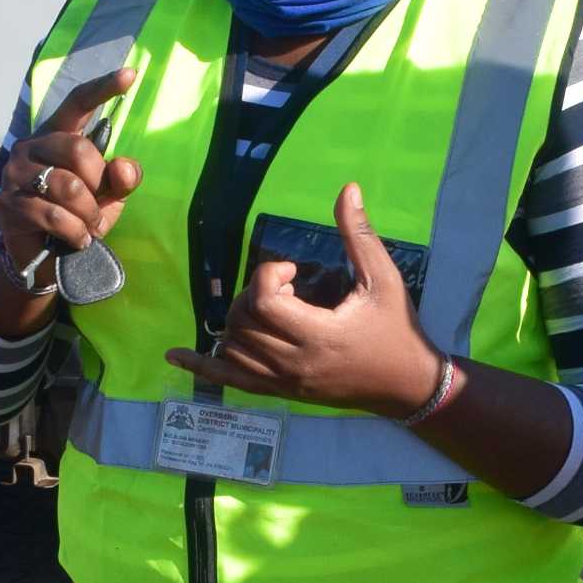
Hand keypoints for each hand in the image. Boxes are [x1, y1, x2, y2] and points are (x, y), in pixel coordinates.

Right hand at [0, 65, 139, 316]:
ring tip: (89, 227)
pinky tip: (77, 239)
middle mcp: (31, 146)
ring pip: (68, 186)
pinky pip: (54, 215)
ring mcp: (15, 173)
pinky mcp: (8, 203)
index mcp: (56, 135)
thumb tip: (124, 166)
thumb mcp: (106, 197)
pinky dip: (75, 232)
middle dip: (99, 184)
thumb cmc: (75, 216)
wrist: (42, 257)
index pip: (77, 103)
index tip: (131, 74)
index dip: (103, 88)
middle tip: (98, 207)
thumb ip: (120, 179)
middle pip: (78, 149)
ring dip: (89, 214)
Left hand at [168, 181, 444, 416]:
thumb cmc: (397, 330)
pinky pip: (232, 381)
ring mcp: (284, 381)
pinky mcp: (280, 392)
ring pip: (233, 348)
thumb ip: (360, 236)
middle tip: (283, 287)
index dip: (270, 275)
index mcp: (318, 334)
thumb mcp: (383, 279)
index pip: (264, 302)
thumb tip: (348, 189)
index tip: (293, 272)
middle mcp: (294, 362)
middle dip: (252, 294)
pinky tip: (176, 357)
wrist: (406, 385)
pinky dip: (203, 367)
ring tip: (266, 308)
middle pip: (243, 322)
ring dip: (238, 320)